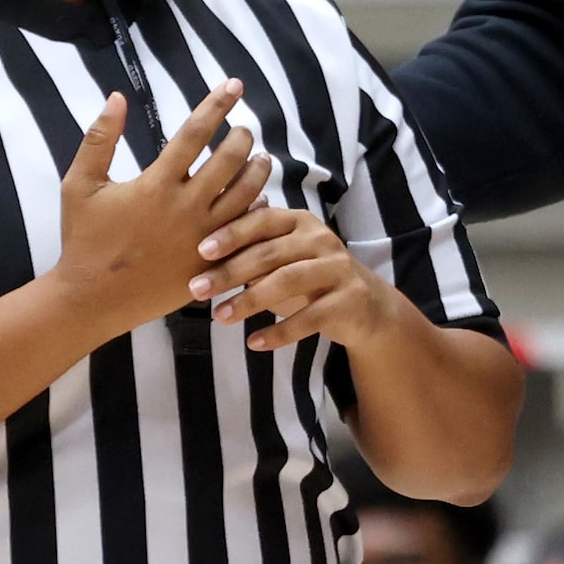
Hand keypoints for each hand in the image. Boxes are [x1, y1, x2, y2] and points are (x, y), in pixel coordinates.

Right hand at [53, 83, 270, 337]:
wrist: (91, 299)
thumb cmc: (83, 240)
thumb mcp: (79, 185)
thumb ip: (99, 138)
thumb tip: (117, 97)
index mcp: (156, 185)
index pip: (195, 132)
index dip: (217, 105)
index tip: (234, 85)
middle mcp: (185, 208)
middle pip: (230, 160)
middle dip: (243, 137)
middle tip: (244, 130)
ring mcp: (202, 237)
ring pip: (247, 195)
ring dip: (258, 171)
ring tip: (261, 158)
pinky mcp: (211, 262)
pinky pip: (246, 231)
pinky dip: (257, 211)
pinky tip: (258, 199)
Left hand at [192, 207, 400, 351]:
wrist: (366, 305)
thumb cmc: (311, 278)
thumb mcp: (284, 258)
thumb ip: (254, 249)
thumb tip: (201, 245)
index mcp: (300, 222)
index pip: (263, 220)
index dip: (232, 233)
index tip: (201, 251)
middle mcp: (321, 239)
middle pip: (270, 253)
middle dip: (230, 272)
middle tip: (196, 289)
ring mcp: (338, 268)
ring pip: (287, 282)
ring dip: (249, 301)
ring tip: (219, 317)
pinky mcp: (349, 300)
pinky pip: (310, 317)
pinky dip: (280, 332)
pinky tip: (254, 343)